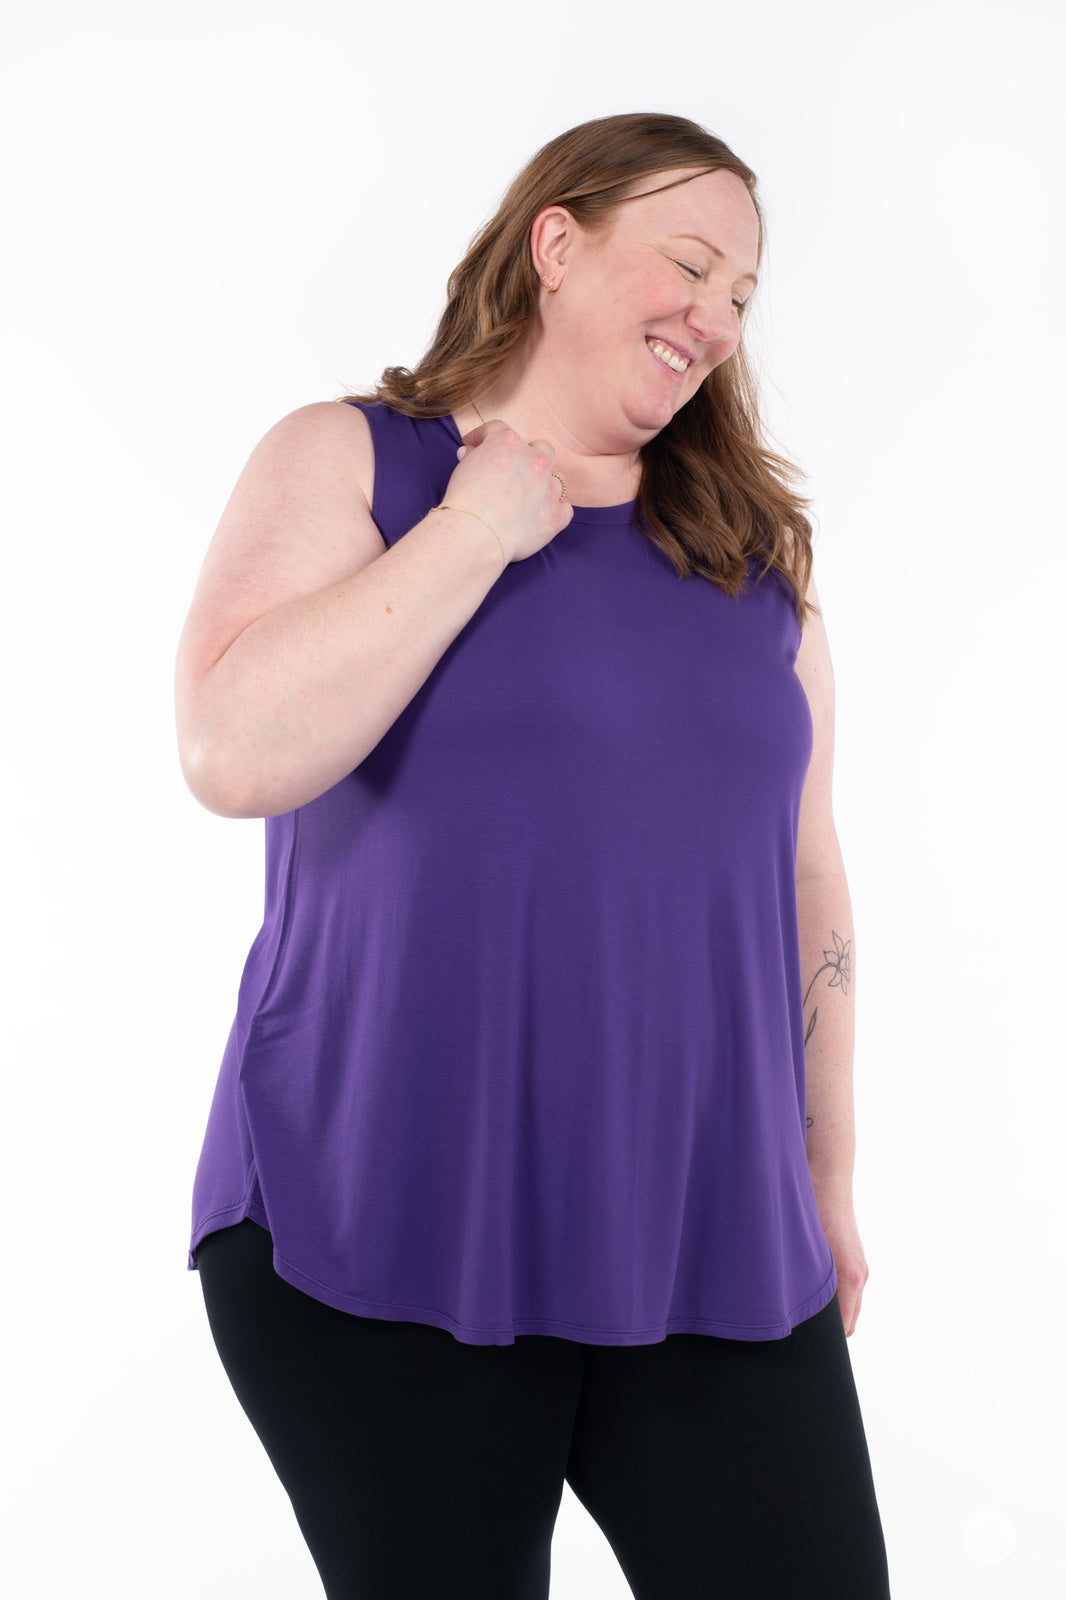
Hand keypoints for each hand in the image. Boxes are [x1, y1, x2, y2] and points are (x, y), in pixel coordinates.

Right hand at [447, 419, 572, 563]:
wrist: (474, 534)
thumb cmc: (463, 501)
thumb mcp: (461, 469)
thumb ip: (472, 457)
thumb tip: (470, 452)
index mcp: (509, 442)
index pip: (497, 429)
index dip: (483, 436)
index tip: (473, 446)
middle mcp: (535, 460)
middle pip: (541, 448)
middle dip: (529, 455)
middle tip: (513, 470)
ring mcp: (548, 488)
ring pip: (555, 481)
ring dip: (542, 487)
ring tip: (525, 501)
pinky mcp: (555, 515)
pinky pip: (565, 509)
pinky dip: (554, 512)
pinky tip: (541, 517)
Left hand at [811, 1180, 869, 1336]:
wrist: (827, 1178)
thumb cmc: (814, 1208)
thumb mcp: (805, 1247)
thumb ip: (804, 1280)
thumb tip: (792, 1309)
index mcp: (850, 1276)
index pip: (843, 1327)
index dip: (826, 1340)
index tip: (806, 1344)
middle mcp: (859, 1274)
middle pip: (847, 1320)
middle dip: (827, 1329)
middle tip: (798, 1330)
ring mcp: (858, 1265)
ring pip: (846, 1304)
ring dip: (829, 1311)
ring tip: (800, 1310)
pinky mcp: (852, 1257)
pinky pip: (845, 1288)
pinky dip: (832, 1295)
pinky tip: (808, 1286)